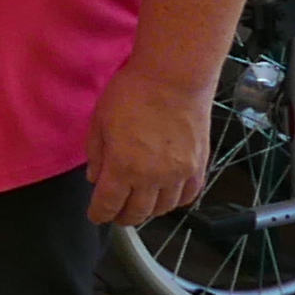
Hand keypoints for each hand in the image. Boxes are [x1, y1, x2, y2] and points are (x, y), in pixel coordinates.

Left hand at [85, 59, 214, 227]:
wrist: (174, 78)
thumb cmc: (132, 93)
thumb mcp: (99, 121)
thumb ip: (96, 154)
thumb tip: (96, 177)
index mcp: (124, 167)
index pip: (109, 204)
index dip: (99, 214)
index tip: (96, 216)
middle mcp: (153, 177)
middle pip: (137, 212)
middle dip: (122, 217)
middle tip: (115, 214)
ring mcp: (179, 174)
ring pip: (163, 208)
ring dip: (148, 211)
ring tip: (139, 205)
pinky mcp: (199, 165)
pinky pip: (188, 195)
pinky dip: (175, 202)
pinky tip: (166, 196)